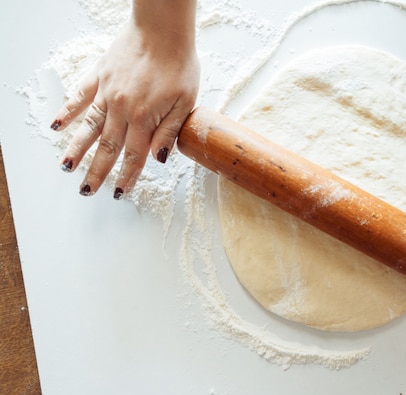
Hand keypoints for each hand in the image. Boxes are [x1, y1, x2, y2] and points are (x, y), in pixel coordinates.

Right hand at [50, 16, 198, 198]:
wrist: (163, 28)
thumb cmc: (179, 64)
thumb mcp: (185, 103)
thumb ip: (170, 132)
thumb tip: (158, 159)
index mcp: (144, 118)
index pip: (134, 156)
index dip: (127, 177)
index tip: (119, 193)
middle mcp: (122, 108)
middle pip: (107, 147)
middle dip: (97, 172)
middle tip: (86, 190)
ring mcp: (107, 92)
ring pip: (89, 126)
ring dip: (77, 149)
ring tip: (66, 167)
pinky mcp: (99, 75)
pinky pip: (79, 96)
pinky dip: (68, 111)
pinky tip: (57, 126)